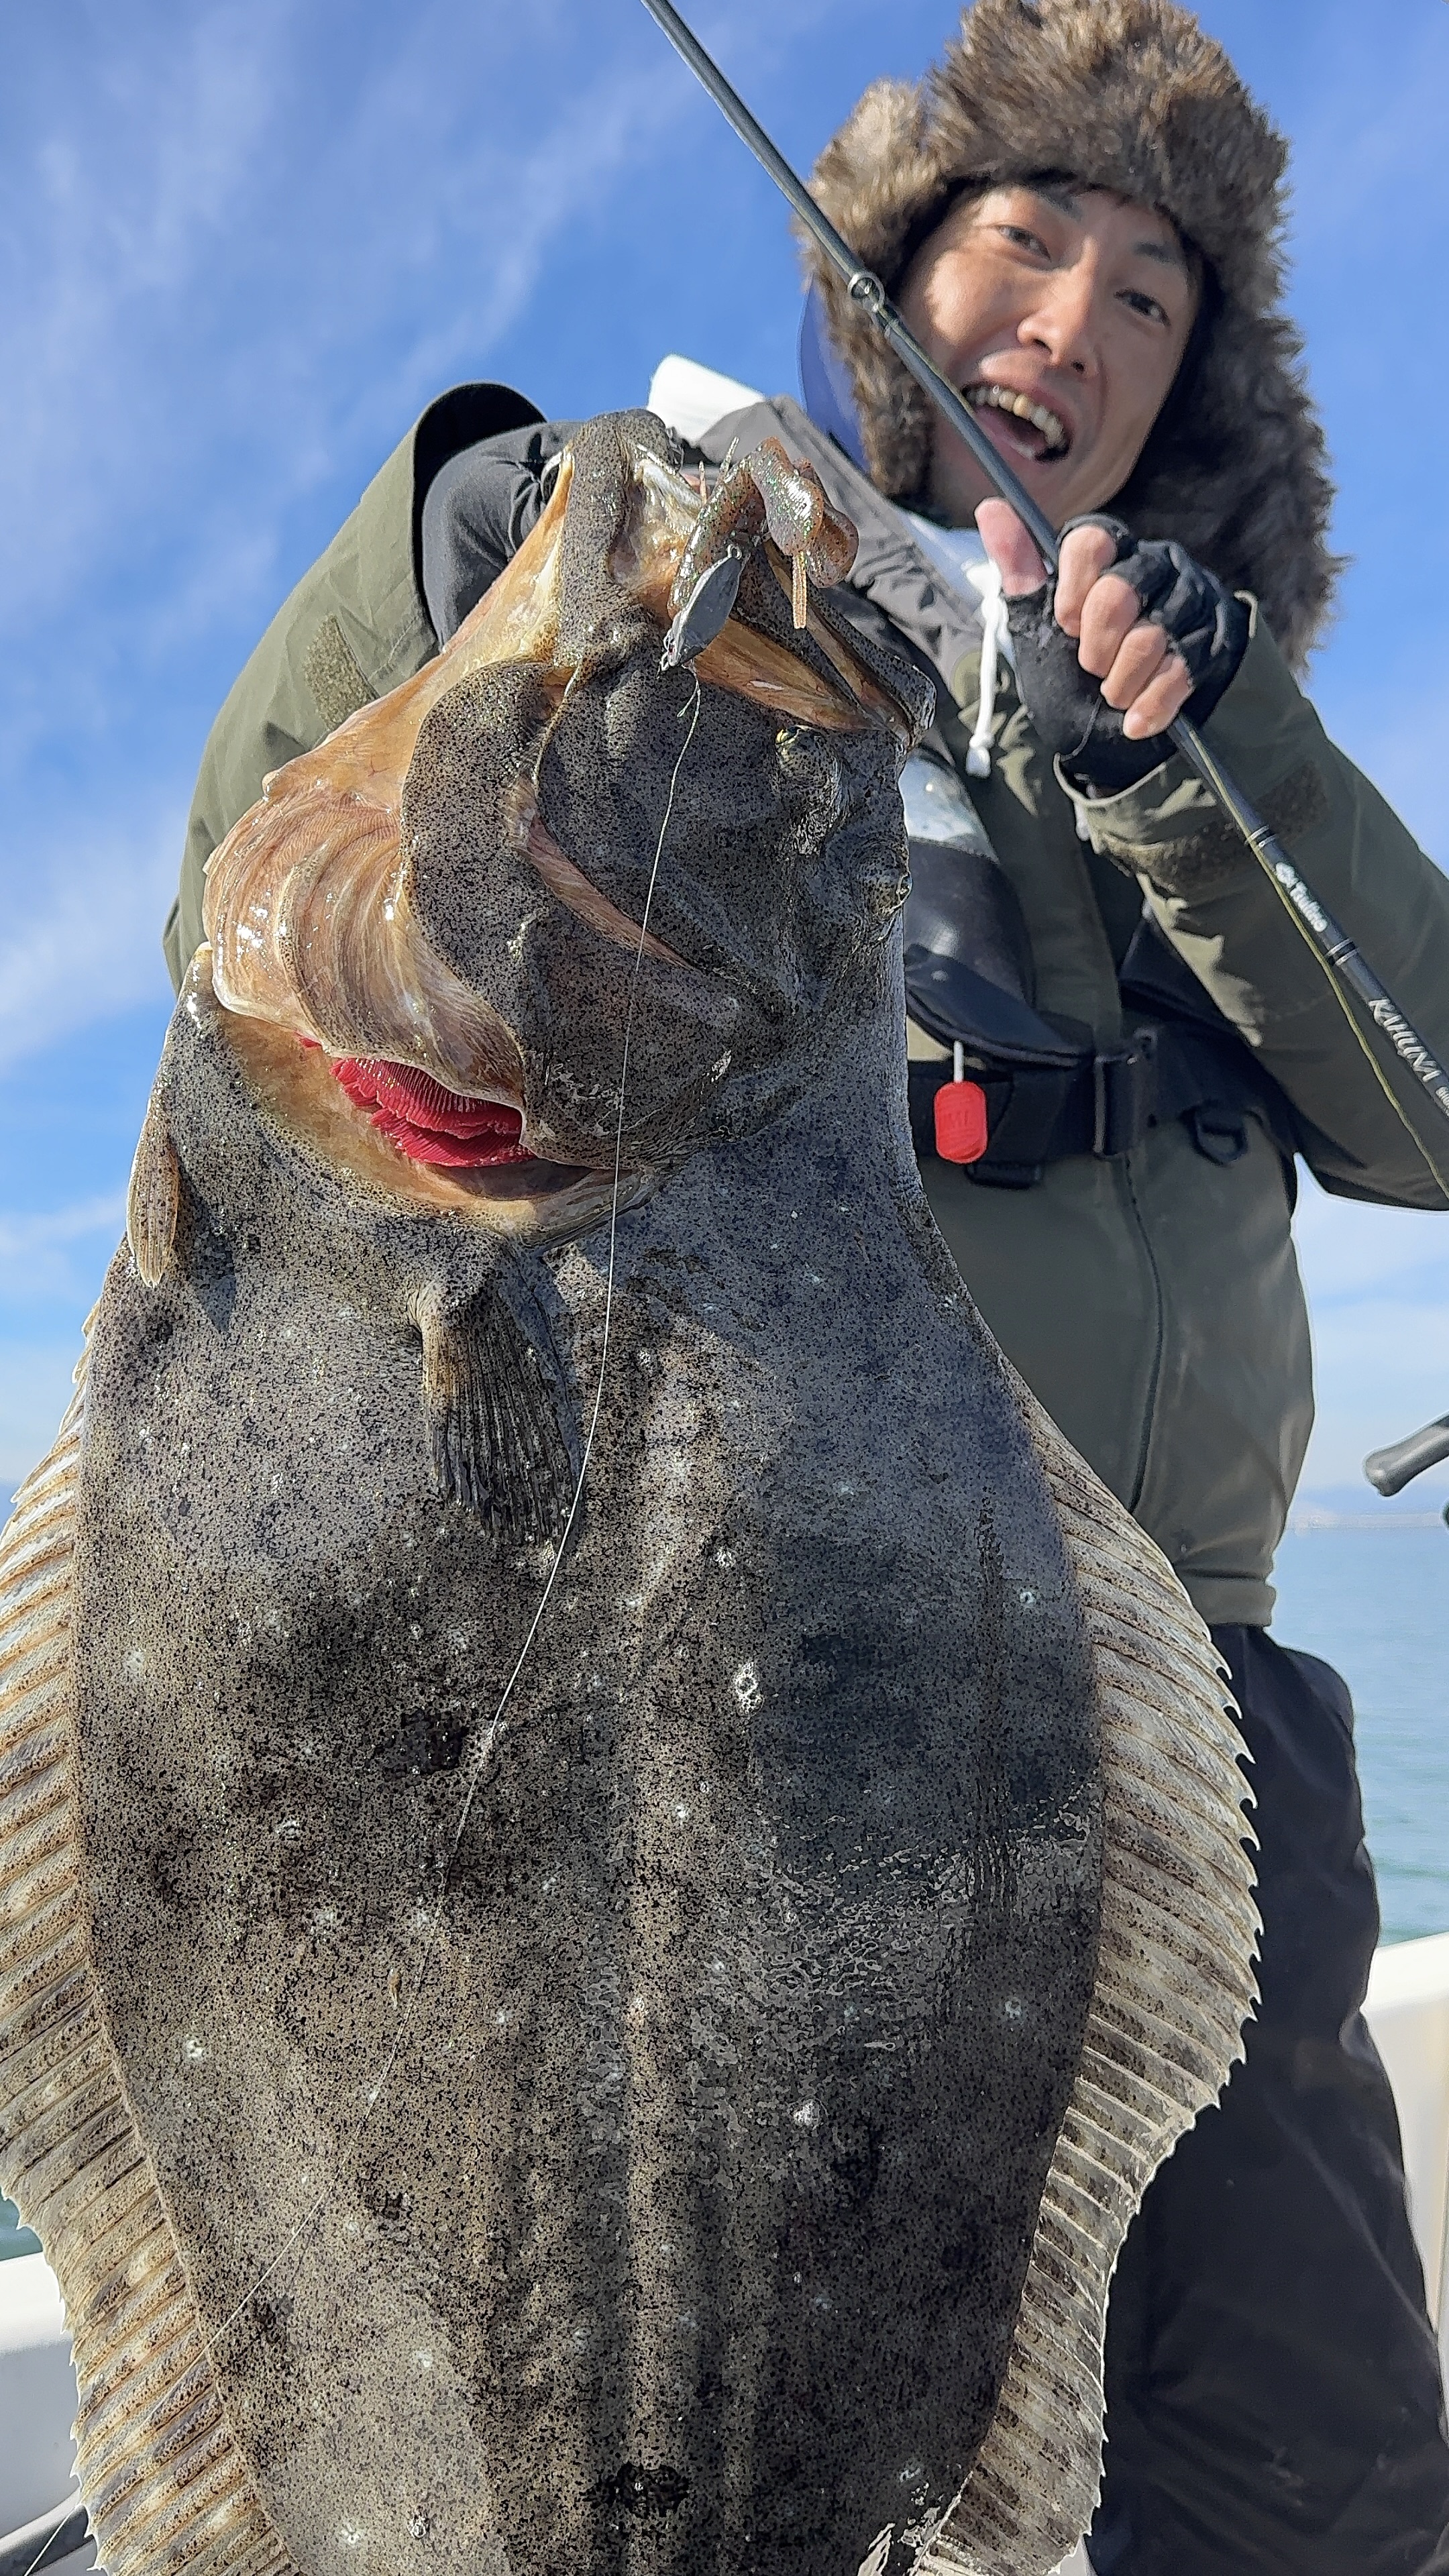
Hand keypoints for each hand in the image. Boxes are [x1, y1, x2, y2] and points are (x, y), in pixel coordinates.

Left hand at [975, 501, 1248, 794]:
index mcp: (1111, 554)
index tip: (1065, 625)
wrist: (1111, 743)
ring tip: (1114, 694)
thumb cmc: (1070, 678)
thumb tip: (990, 508)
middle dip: (1094, 647)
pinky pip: (1181, 671)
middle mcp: (1155, 566)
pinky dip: (1151, 705)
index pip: (1092, 540)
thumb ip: (1020, 570)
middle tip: (1091, 668)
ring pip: (1151, 636)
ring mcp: (1191, 602)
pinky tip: (1136, 718)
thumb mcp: (1037, 628)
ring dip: (1121, 683)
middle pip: (1118, 591)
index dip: (1071, 590)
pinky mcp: (1215, 642)